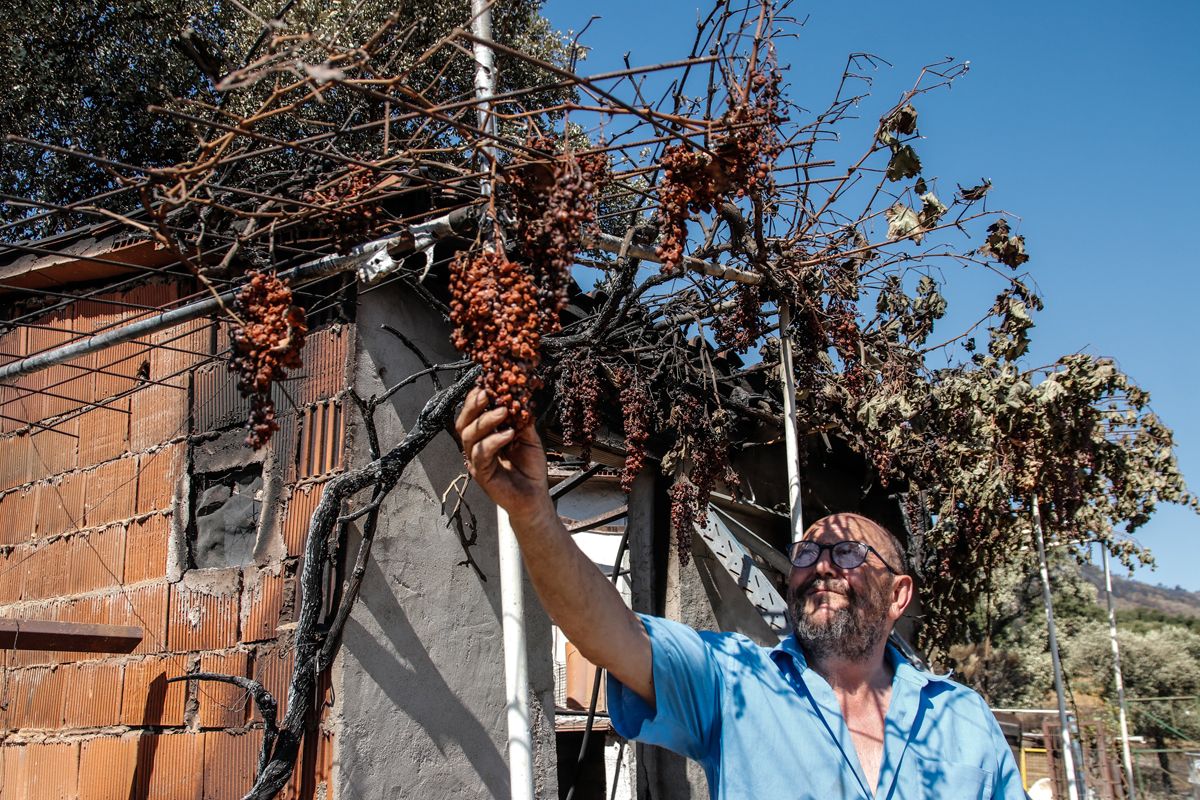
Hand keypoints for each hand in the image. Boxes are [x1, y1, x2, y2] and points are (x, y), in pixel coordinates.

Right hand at [455, 387, 552, 523]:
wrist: (534, 497)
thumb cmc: (530, 468)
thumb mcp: (529, 438)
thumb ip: (522, 420)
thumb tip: (521, 398)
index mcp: (484, 436)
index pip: (473, 414)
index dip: (475, 398)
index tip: (486, 384)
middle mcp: (476, 446)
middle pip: (463, 422)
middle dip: (472, 405)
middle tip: (486, 393)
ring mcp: (476, 460)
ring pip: (469, 436)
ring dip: (485, 421)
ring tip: (503, 412)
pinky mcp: (481, 474)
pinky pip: (481, 454)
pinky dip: (494, 441)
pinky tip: (508, 435)